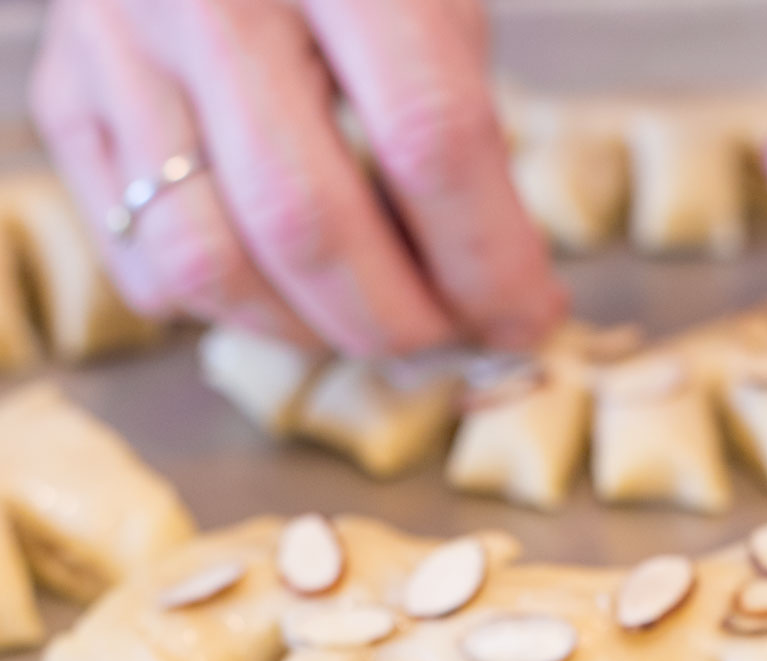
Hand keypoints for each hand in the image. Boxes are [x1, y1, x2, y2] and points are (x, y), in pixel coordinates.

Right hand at [31, 0, 566, 353]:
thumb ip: (457, 118)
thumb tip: (496, 292)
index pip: (430, 138)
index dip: (490, 258)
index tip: (527, 320)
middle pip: (306, 223)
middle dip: (397, 320)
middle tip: (446, 339)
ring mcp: (114, 39)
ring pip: (208, 263)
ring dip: (306, 332)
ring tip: (363, 322)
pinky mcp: (63, 90)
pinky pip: (141, 259)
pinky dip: (220, 307)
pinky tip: (274, 285)